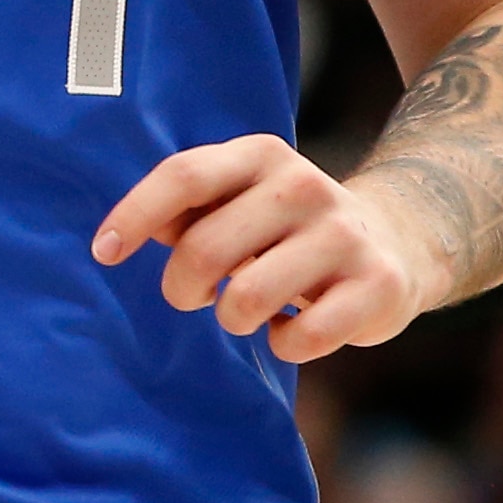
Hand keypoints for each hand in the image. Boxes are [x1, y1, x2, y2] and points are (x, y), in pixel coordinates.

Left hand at [93, 133, 442, 363]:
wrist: (398, 240)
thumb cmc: (286, 227)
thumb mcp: (239, 200)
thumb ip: (186, 210)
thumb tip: (125, 233)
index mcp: (261, 156)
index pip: (183, 176)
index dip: (134, 214)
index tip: (103, 252)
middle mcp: (304, 187)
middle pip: (204, 249)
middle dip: (182, 288)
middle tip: (193, 295)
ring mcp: (345, 236)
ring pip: (247, 300)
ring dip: (233, 319)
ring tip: (248, 308)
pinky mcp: (378, 285)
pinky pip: (300, 339)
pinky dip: (283, 346)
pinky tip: (294, 327)